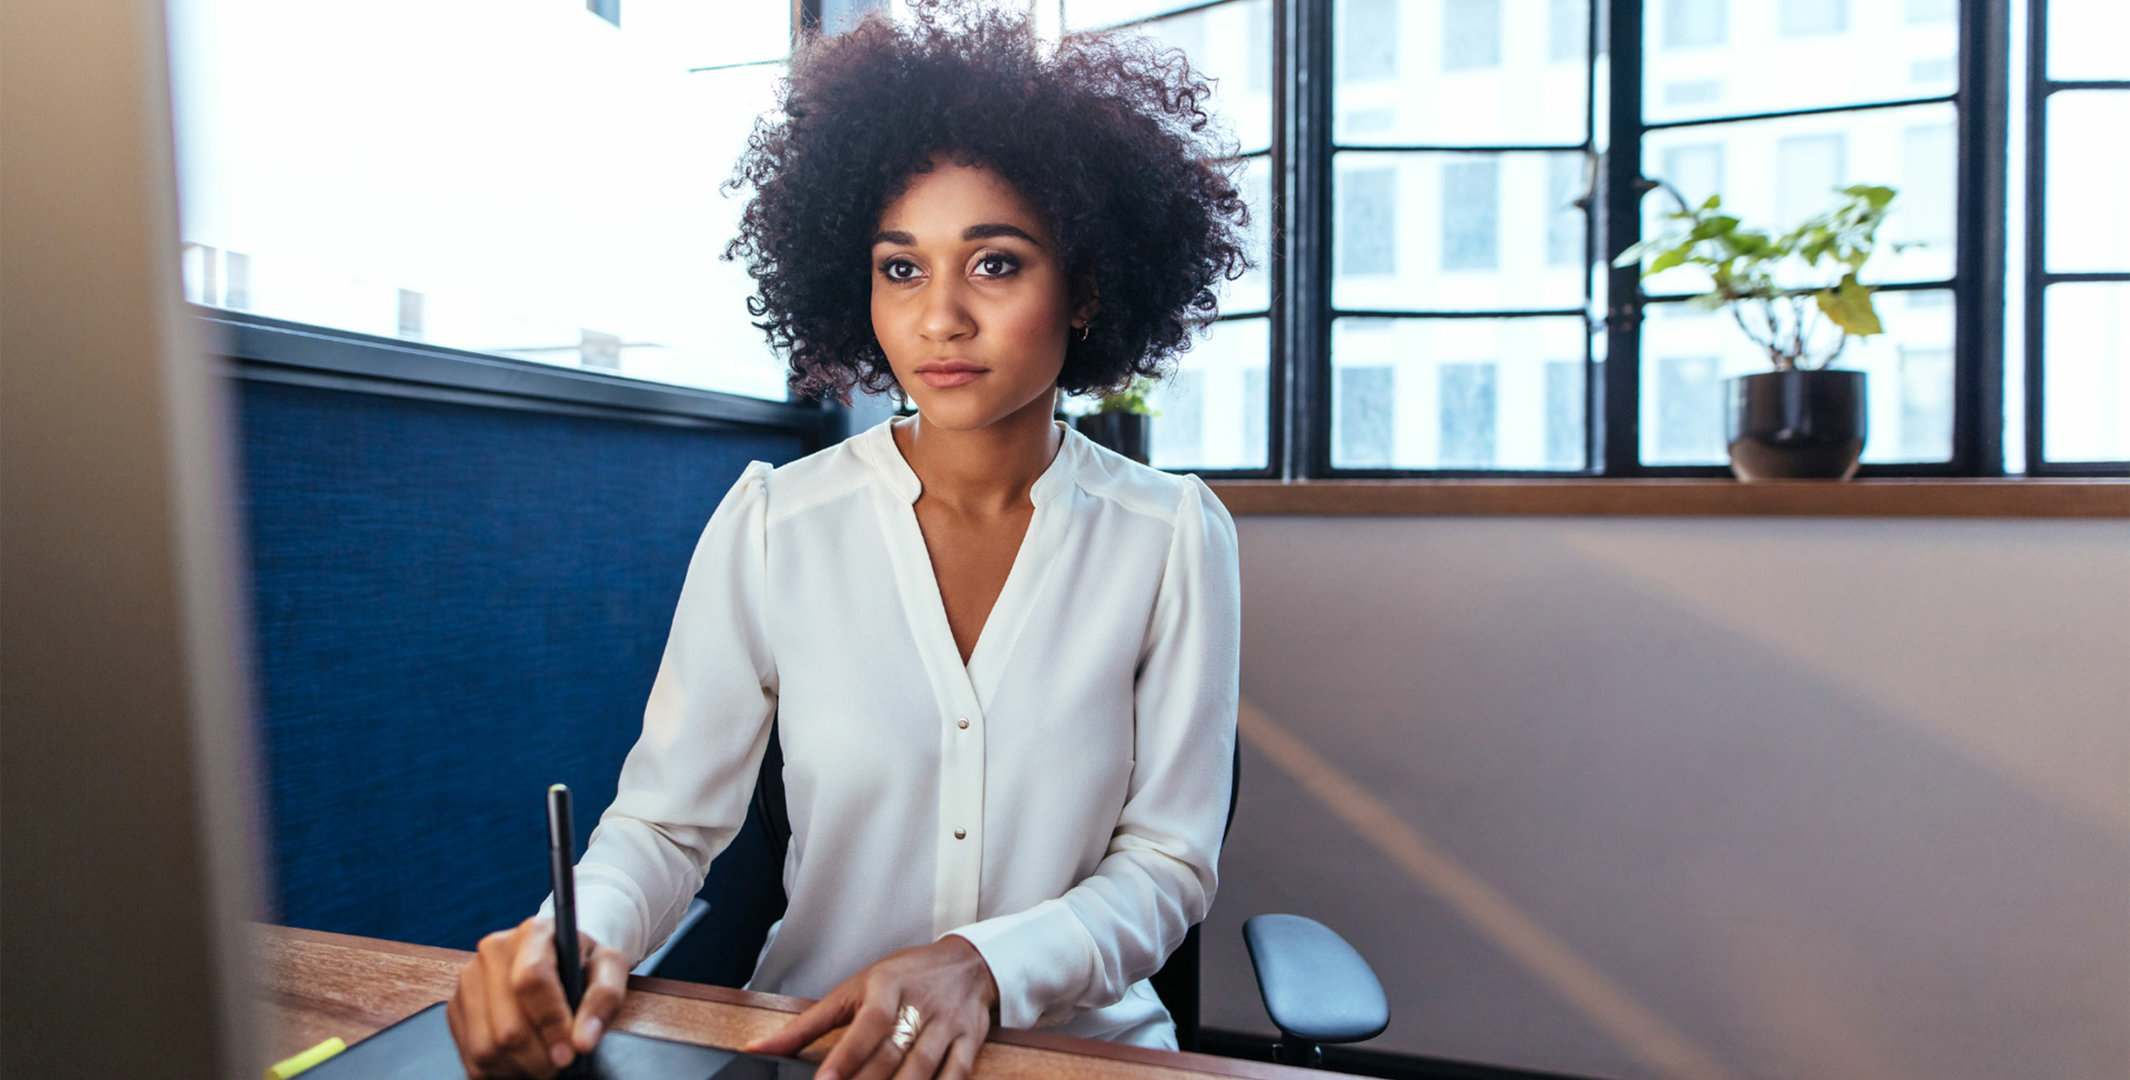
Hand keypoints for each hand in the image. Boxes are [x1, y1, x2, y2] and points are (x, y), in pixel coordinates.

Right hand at [444, 915, 630, 1077]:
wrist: (559, 956)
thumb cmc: (584, 963)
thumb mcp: (609, 969)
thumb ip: (604, 999)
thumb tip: (583, 1040)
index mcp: (534, 932)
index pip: (532, 979)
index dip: (551, 1023)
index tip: (570, 1052)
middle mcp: (494, 950)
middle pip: (508, 1025)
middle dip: (541, 1056)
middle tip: (562, 1063)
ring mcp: (469, 979)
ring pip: (487, 1047)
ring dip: (520, 1067)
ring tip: (544, 1061)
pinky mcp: (456, 1007)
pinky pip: (471, 1057)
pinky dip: (500, 1071)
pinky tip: (522, 1061)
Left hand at [743, 936, 1000, 1079]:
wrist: (968, 962)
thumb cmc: (904, 976)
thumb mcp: (854, 990)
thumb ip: (807, 1025)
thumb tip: (757, 1049)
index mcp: (887, 986)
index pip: (867, 1024)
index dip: (846, 1057)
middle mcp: (920, 1003)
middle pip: (892, 1054)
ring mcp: (948, 1024)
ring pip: (923, 1068)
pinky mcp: (970, 1040)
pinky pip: (957, 1073)